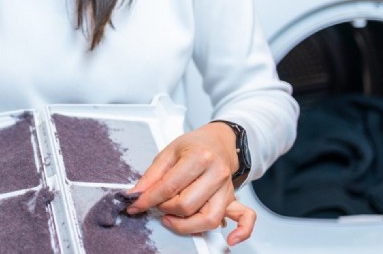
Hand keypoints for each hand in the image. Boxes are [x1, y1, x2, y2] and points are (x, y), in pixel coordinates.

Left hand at [126, 123, 254, 244]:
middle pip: (187, 205)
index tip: (136, 205)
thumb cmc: (194, 146)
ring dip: (186, 225)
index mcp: (199, 157)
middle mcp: (216, 173)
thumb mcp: (168, 152)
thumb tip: (136, 195)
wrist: (218, 142)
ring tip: (172, 218)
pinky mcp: (234, 199)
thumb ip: (151, 175)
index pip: (170, 187)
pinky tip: (230, 239)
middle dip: (165, 209)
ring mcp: (227, 188)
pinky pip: (246, 218)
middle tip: (157, 204)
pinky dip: (241, 232)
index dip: (148, 199)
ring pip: (209, 218)